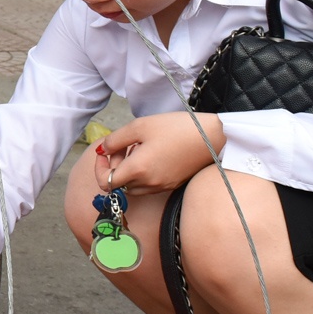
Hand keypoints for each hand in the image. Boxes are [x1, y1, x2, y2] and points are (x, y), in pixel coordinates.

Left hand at [96, 112, 225, 196]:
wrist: (213, 137)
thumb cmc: (177, 128)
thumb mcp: (140, 126)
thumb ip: (115, 140)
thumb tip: (103, 150)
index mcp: (138, 170)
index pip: (105, 182)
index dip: (99, 168)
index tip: (104, 152)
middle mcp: (149, 184)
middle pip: (118, 183)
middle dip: (115, 164)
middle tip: (124, 144)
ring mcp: (161, 186)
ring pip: (133, 185)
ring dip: (128, 170)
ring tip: (138, 148)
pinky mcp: (171, 185)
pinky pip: (148, 184)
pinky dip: (142, 172)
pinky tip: (152, 153)